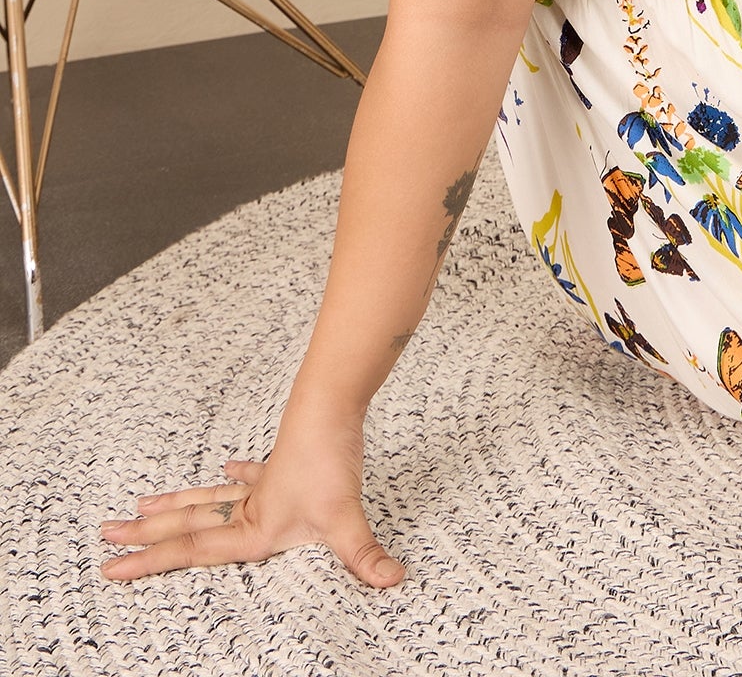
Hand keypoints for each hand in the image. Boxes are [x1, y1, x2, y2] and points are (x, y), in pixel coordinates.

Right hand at [98, 413, 403, 585]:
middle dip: (145, 535)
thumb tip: (392, 580)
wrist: (330, 405)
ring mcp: (262, 485)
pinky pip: (249, 476)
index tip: (110, 567)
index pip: (190, 552)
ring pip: (207, 499)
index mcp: (252, 529)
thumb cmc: (328, 460)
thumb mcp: (344, 516)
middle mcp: (249, 509)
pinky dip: (236, 474)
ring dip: (176, 504)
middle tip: (105, 535)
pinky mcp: (281, 465)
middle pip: (186, 524)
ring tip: (142, 505)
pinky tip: (228, 468)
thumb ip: (363, 555)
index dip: (148, 562)